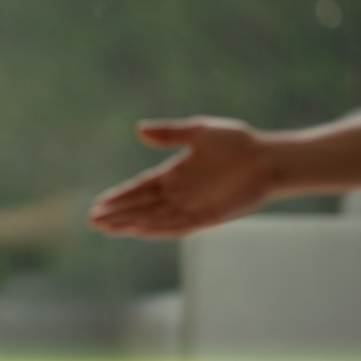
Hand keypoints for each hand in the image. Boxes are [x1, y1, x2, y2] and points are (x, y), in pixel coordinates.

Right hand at [87, 117, 275, 237]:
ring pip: (153, 219)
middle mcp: (179, 194)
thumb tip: (138, 130)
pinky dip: (156, 229)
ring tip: (106, 229)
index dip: (118, 197)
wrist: (269, 158)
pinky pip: (176, 227)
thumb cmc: (238, 142)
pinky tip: (137, 230)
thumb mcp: (199, 131)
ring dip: (130, 224)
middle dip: (116, 214)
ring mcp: (192, 207)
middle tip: (91, 222)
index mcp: (174, 174)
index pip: (139, 189)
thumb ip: (169, 133)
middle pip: (140, 207)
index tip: (97, 204)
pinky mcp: (207, 218)